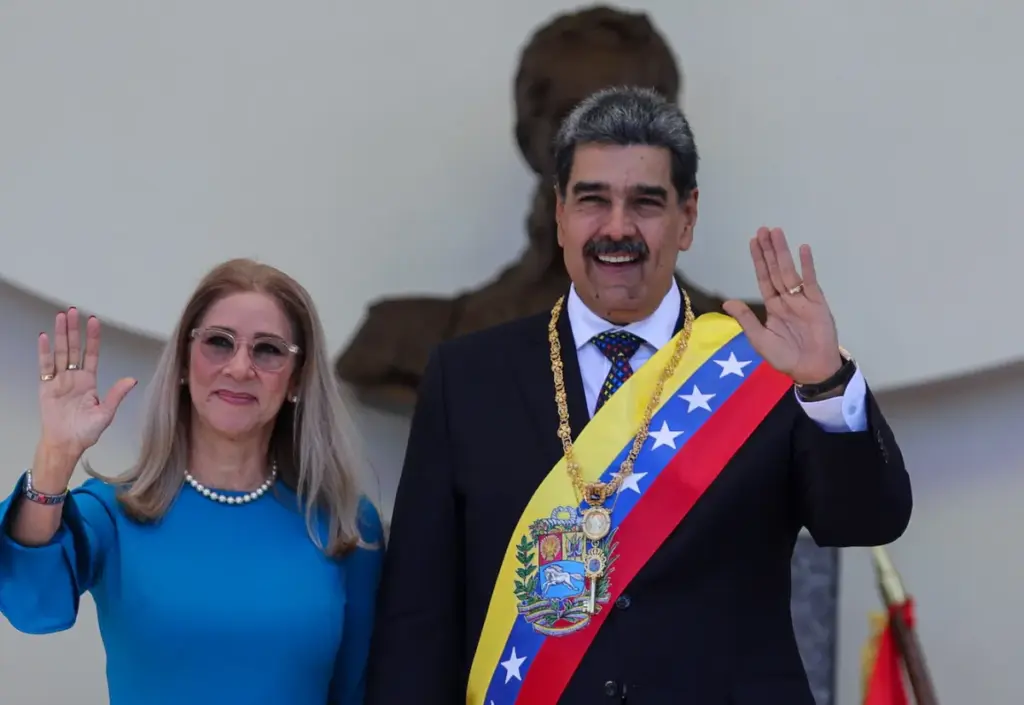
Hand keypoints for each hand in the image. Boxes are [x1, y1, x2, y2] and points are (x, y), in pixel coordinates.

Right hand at [37, 307, 136, 461]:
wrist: (66, 445)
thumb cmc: (86, 432)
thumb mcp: (106, 413)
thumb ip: (116, 395)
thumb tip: (132, 379)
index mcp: (89, 380)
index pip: (91, 353)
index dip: (92, 337)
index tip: (93, 321)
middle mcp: (74, 377)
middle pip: (73, 348)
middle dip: (73, 329)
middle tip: (72, 310)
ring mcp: (59, 380)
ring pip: (59, 353)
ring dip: (59, 335)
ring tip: (59, 316)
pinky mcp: (46, 387)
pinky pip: (45, 366)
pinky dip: (44, 352)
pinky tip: (43, 337)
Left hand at [722, 227, 842, 384]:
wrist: (811, 368)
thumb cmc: (784, 356)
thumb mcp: (759, 339)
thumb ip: (746, 318)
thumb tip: (727, 302)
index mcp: (772, 306)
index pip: (763, 278)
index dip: (758, 260)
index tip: (753, 242)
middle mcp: (786, 298)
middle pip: (775, 269)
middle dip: (769, 250)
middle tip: (763, 229)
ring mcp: (802, 298)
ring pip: (789, 270)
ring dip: (783, 252)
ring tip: (777, 233)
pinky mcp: (817, 302)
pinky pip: (810, 280)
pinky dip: (806, 264)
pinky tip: (802, 249)